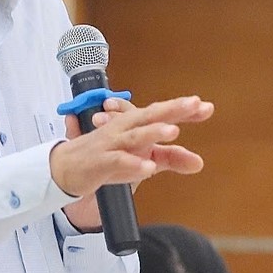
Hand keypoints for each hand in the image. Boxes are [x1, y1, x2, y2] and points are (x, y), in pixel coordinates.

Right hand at [53, 95, 212, 229]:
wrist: (66, 168)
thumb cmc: (106, 157)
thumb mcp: (143, 158)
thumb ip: (170, 159)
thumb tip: (199, 163)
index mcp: (135, 125)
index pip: (162, 113)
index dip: (183, 110)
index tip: (206, 107)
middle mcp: (124, 129)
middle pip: (150, 116)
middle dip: (172, 109)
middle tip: (195, 104)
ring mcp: (111, 144)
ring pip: (134, 136)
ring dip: (153, 132)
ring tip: (174, 131)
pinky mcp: (100, 162)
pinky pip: (117, 161)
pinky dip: (132, 164)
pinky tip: (148, 169)